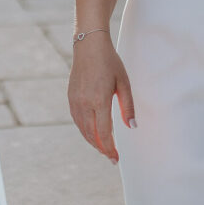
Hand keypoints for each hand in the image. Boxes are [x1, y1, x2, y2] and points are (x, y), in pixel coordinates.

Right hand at [68, 36, 133, 162]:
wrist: (88, 46)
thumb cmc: (110, 62)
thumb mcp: (124, 83)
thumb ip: (128, 106)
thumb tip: (132, 127)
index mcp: (99, 99)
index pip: (103, 133)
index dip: (110, 148)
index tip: (116, 158)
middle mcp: (84, 102)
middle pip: (91, 135)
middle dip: (102, 149)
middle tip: (111, 157)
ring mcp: (75, 100)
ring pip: (82, 129)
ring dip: (92, 141)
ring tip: (104, 148)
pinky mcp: (70, 97)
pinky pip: (77, 120)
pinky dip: (84, 131)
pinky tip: (92, 133)